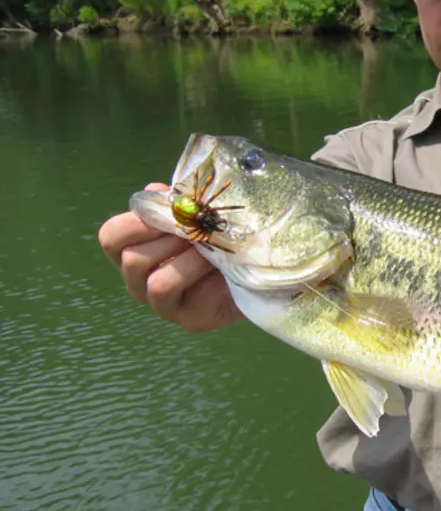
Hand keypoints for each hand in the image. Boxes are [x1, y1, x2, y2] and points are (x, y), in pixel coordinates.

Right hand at [98, 183, 243, 332]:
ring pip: (156, 282)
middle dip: (169, 240)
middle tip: (197, 230)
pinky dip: (199, 274)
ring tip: (209, 249)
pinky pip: (182, 296)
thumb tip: (155, 191)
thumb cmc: (219, 237)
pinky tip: (218, 267)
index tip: (166, 213)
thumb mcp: (196, 213)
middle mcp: (141, 281)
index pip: (111, 237)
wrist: (259, 267)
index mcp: (135, 252)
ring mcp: (162, 305)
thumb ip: (174, 203)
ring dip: (186, 259)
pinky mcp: (189, 319)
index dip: (133, 223)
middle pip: (132, 260)